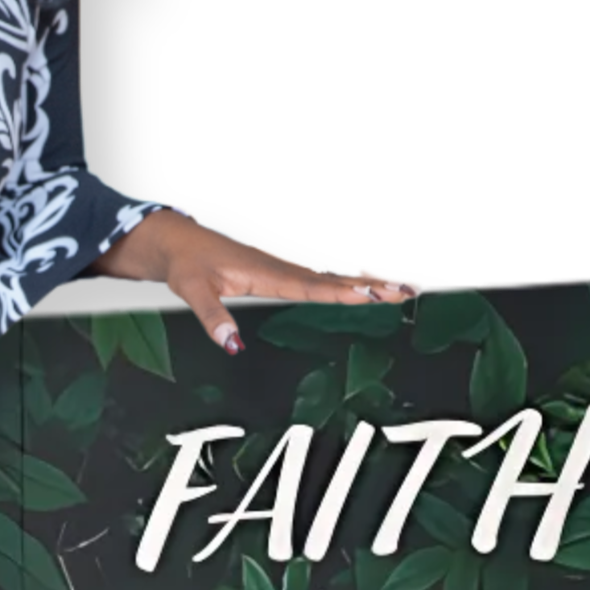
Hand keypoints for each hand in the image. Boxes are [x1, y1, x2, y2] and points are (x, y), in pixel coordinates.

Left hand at [95, 212, 419, 353]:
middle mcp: (285, 270)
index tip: (381, 294)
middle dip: (378, 284)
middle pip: (340, 280)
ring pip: (338, 277)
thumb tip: (233, 346)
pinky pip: (326, 278)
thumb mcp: (192, 292)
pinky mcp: (283, 272)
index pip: (318, 288)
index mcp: (269, 276)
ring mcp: (287, 270)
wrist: (175, 243)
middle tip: (414, 288)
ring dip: (373, 281)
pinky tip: (368, 279)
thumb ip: (213, 318)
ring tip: (408, 285)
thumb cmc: (185, 267)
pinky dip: (352, 279)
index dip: (350, 294)